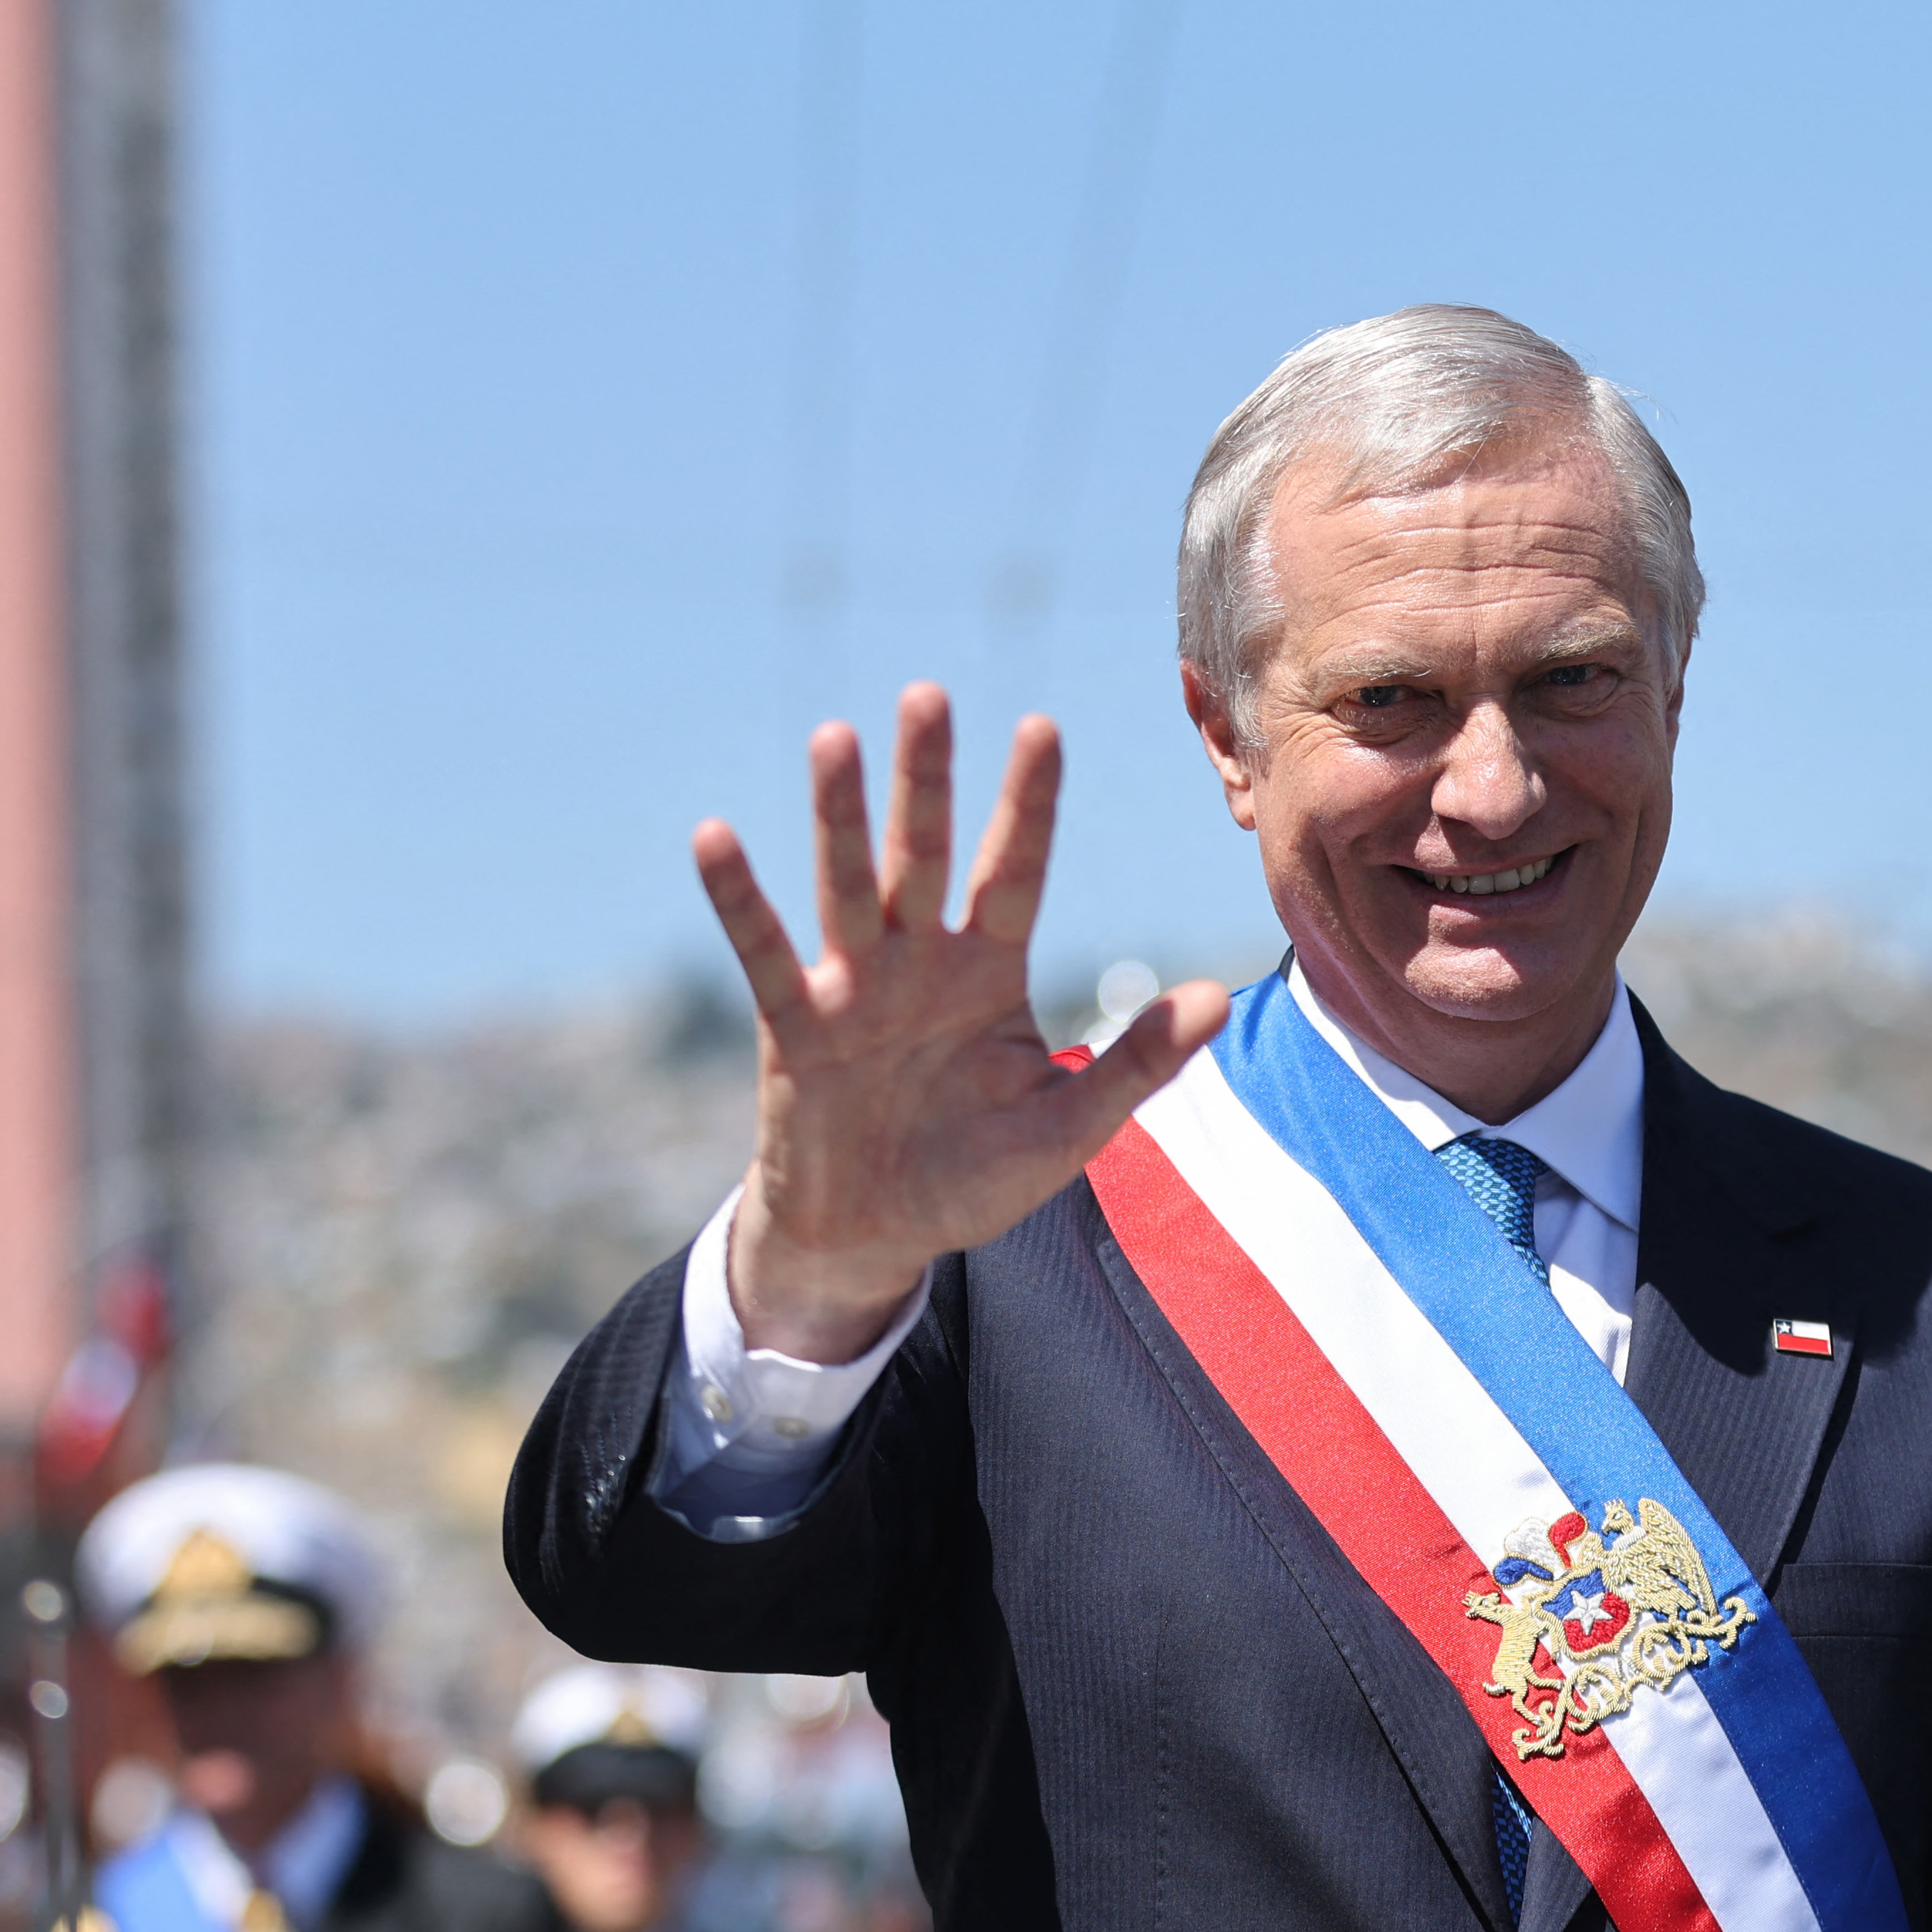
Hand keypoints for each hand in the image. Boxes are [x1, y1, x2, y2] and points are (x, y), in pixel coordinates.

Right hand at [695, 683, 1228, 1359]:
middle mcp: (920, 962)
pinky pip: (765, 953)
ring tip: (834, 738)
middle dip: (926, 780)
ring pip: (848, 886)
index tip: (1040, 727)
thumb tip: (1216, 1001)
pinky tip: (714, 837)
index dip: (1027, 806)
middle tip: (926, 694)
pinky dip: (739, 898)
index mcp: (989, 973)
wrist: (875, 1236)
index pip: (1014, 873)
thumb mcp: (1069, 1128)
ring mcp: (853, 987)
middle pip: (926, 854)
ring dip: (839, 816)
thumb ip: (1137, 1063)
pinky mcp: (794, 1026)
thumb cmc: (972, 1174)